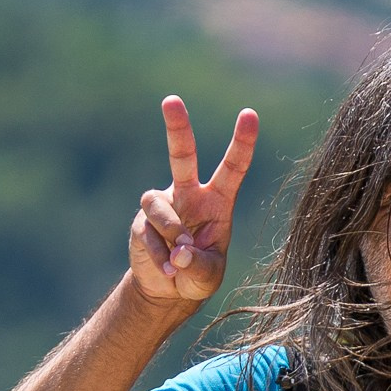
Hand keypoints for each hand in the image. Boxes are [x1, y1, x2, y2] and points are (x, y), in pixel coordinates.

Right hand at [127, 96, 259, 304]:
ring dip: (171, 233)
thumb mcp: (208, 275)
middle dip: (177, 128)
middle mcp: (189, 195)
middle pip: (181, 155)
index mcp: (217, 201)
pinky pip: (147, 232)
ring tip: (177, 262)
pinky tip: (167, 270)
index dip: (241, 142)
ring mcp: (163, 205)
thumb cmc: (197, 275)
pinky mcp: (141, 221)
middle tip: (171, 100)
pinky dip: (158, 255)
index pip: (231, 168)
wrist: (167, 290)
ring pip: (160, 206)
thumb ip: (198, 264)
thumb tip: (180, 251)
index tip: (249, 114)